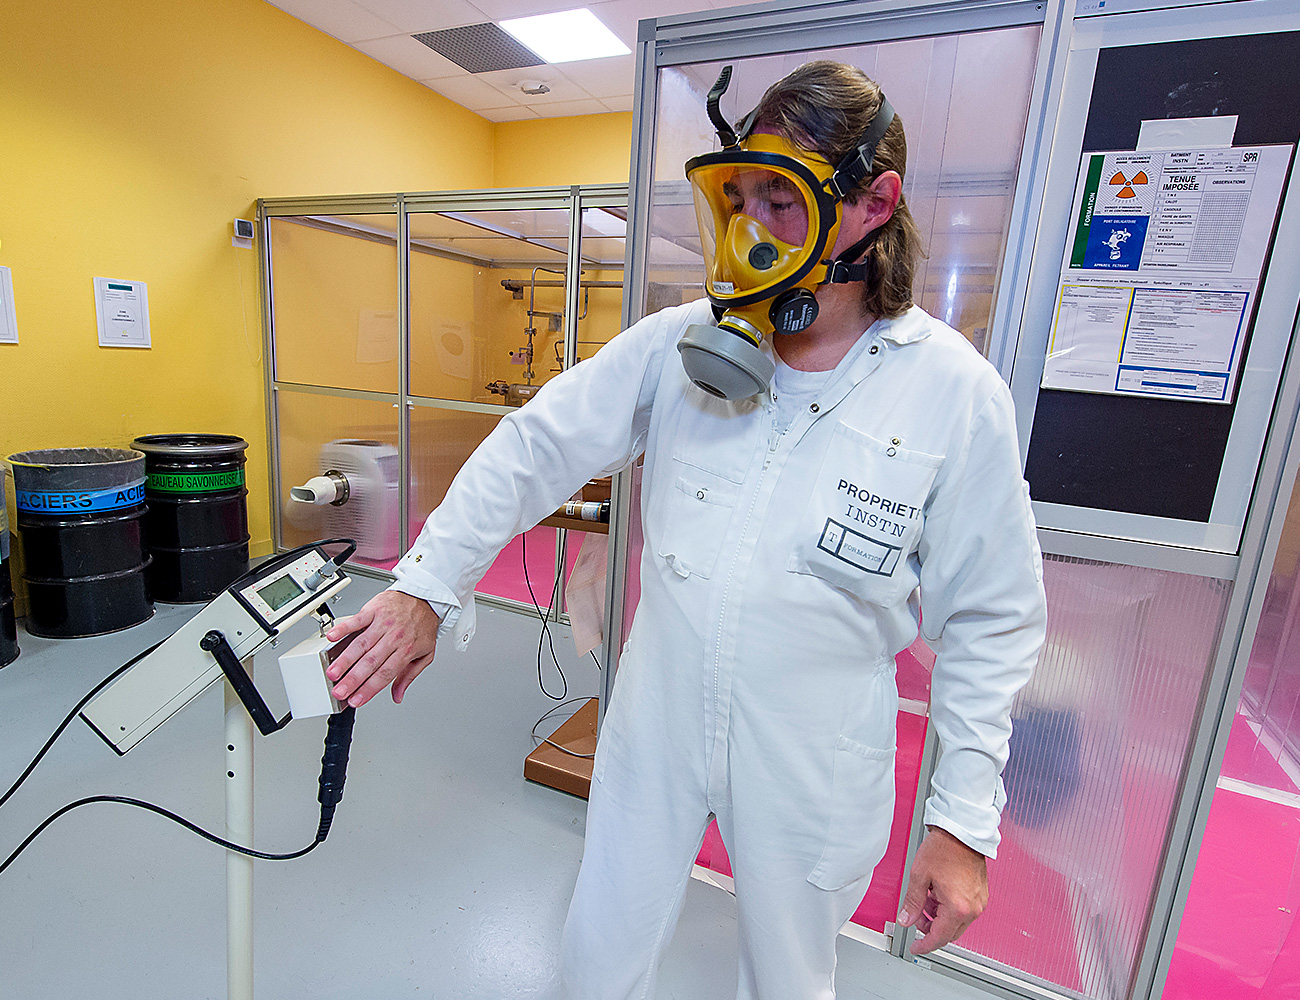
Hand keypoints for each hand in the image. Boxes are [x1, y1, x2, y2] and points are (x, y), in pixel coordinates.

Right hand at [324, 591, 440, 706]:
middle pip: (370, 662)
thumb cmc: (423, 626)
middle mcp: (394, 638)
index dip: (369, 689)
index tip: (356, 700)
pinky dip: (343, 628)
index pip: (385, 674)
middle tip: (339, 691)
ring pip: (361, 644)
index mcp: (406, 650)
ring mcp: (383, 623)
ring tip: (333, 672)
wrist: (425, 598)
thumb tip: (398, 696)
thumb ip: (409, 676)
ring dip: (345, 660)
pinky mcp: (374, 610)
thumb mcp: (425, 654)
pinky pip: (357, 620)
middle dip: (353, 680)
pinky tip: (332, 637)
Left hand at [896, 826, 988, 954]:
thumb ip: (912, 903)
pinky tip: (938, 894)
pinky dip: (949, 909)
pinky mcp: (981, 894)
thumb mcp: (919, 876)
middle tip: (915, 917)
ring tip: (925, 898)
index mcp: (958, 908)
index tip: (916, 947)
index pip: (939, 938)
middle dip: (930, 928)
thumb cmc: (944, 848)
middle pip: (949, 933)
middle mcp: (972, 908)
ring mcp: (979, 902)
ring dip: (939, 917)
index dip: (924, 945)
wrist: (961, 832)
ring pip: (956, 922)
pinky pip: (964, 911)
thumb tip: (905, 919)